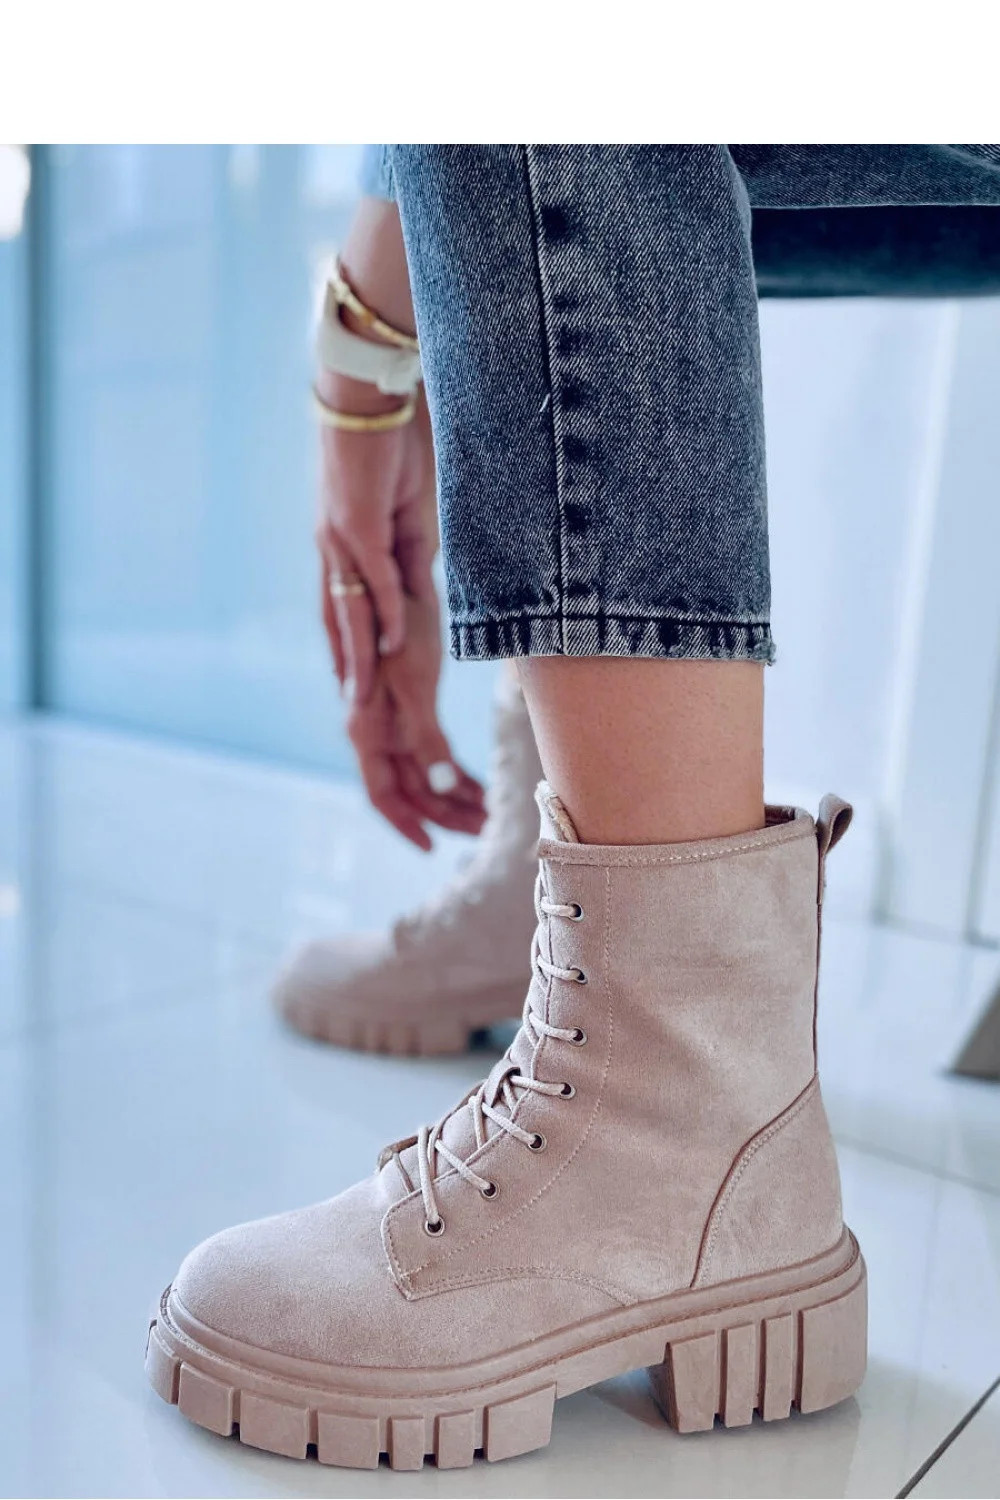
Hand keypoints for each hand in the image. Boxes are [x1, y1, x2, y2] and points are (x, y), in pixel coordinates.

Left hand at [316, 377, 436, 704]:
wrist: (364, 391)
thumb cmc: (387, 442)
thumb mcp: (407, 511)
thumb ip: (410, 556)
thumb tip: (418, 592)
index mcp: (342, 545)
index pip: (341, 609)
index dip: (347, 649)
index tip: (354, 687)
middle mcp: (333, 549)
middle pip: (338, 621)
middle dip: (346, 668)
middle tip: (355, 713)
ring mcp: (341, 539)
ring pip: (350, 611)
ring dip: (358, 658)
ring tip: (363, 700)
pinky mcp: (356, 524)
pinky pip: (375, 579)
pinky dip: (385, 614)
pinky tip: (394, 646)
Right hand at [345, 591, 486, 850]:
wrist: (398, 583)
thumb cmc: (399, 630)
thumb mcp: (415, 686)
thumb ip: (426, 738)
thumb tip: (442, 787)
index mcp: (368, 731)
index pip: (384, 794)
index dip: (406, 824)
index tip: (433, 848)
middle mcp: (377, 733)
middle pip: (412, 790)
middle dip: (447, 814)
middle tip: (486, 832)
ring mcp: (393, 723)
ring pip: (426, 775)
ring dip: (455, 796)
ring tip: (491, 814)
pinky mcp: (411, 708)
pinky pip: (433, 753)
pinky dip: (455, 772)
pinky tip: (480, 785)